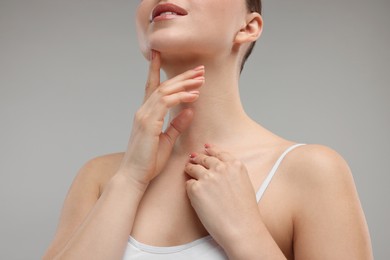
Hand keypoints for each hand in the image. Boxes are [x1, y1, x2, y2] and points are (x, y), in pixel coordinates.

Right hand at [118, 51, 204, 186]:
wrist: (135, 176)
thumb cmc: (148, 161)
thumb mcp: (167, 140)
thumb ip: (177, 124)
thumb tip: (190, 110)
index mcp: (146, 113)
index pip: (152, 86)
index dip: (156, 70)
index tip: (161, 55)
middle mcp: (143, 110)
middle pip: (163, 85)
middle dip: (183, 76)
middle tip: (200, 69)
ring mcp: (144, 115)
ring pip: (165, 91)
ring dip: (184, 83)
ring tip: (201, 80)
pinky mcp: (148, 123)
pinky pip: (166, 103)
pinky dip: (181, 97)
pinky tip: (194, 96)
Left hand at [185, 145, 261, 248]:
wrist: (241, 228)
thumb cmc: (245, 212)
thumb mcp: (244, 184)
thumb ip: (233, 173)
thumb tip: (221, 169)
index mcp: (235, 165)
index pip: (219, 152)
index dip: (211, 149)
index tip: (206, 147)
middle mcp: (221, 168)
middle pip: (204, 158)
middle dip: (197, 157)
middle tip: (193, 157)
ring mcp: (207, 177)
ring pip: (193, 167)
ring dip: (190, 168)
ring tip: (188, 168)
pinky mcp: (196, 188)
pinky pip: (188, 184)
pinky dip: (190, 187)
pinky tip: (193, 192)